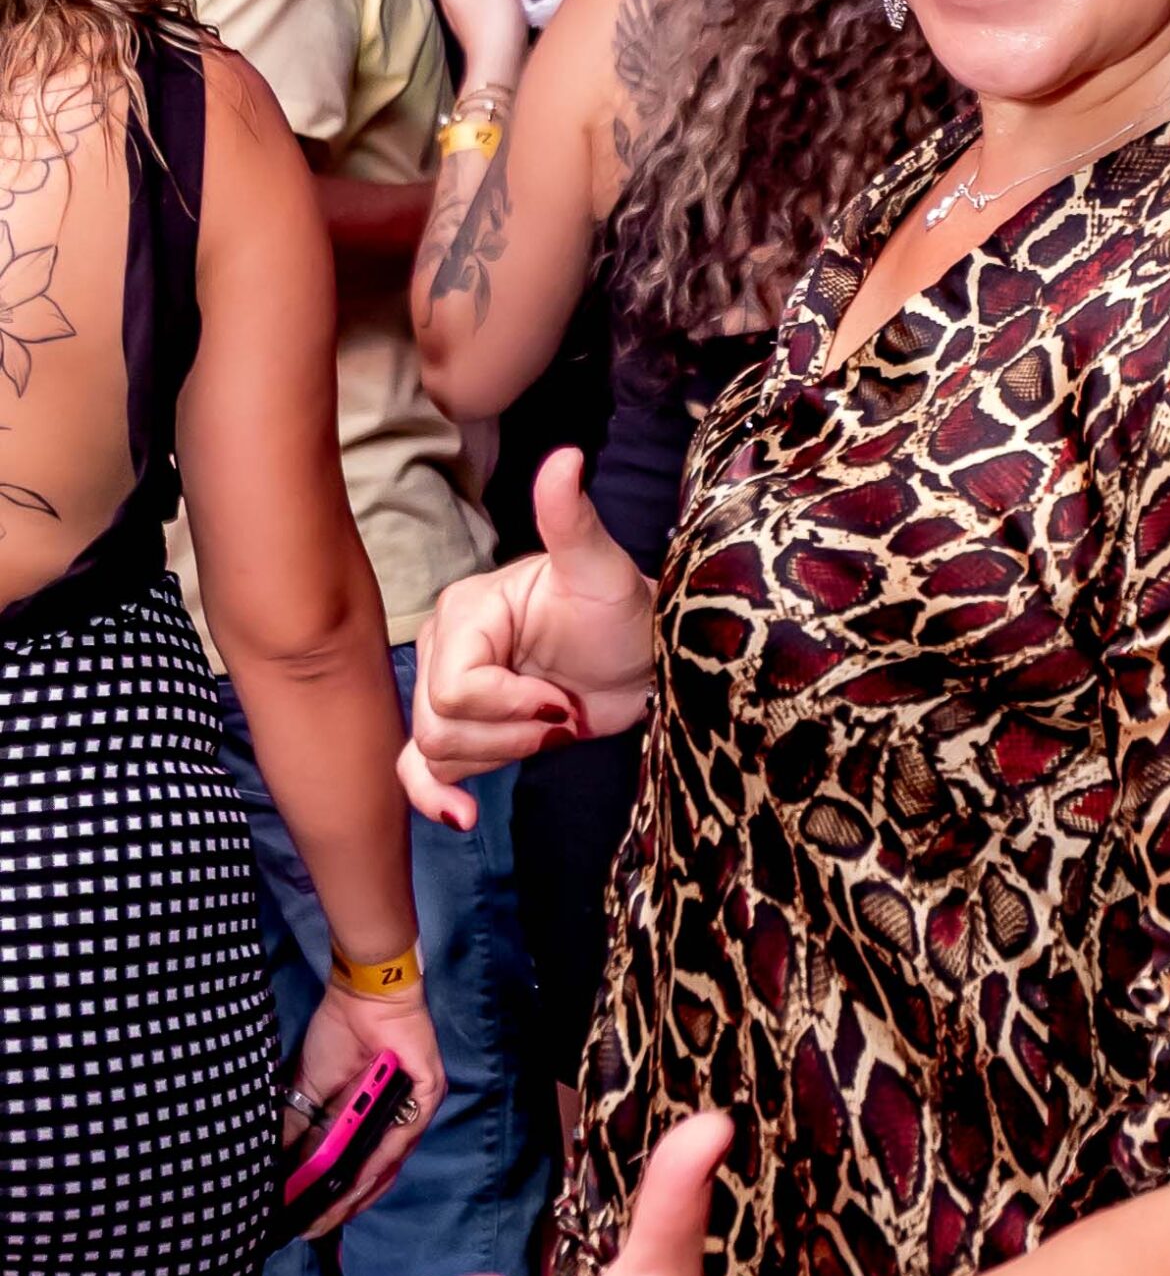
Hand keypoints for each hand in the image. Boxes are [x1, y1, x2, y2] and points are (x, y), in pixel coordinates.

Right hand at [291, 982, 446, 1235]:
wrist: (361, 994)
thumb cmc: (339, 1037)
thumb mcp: (307, 1090)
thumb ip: (296, 1129)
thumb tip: (270, 1172)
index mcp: (368, 1119)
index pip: (354, 1168)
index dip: (331, 1198)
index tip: (303, 1225)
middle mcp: (395, 1119)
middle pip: (373, 1174)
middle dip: (342, 1205)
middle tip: (313, 1230)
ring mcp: (414, 1107)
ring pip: (389, 1161)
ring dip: (357, 1190)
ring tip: (329, 1213)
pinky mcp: (427, 1092)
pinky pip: (405, 1133)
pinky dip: (380, 1157)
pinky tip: (357, 1178)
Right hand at [400, 447, 657, 826]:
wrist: (643, 658)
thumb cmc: (626, 612)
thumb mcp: (604, 570)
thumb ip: (572, 520)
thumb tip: (566, 459)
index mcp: (468, 613)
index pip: (454, 686)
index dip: (508, 705)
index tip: (560, 698)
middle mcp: (449, 650)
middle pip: (439, 725)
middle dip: (508, 735)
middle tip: (561, 714)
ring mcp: (453, 694)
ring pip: (436, 752)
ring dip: (499, 758)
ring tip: (550, 729)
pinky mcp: (468, 732)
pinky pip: (420, 771)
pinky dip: (434, 798)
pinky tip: (461, 816)